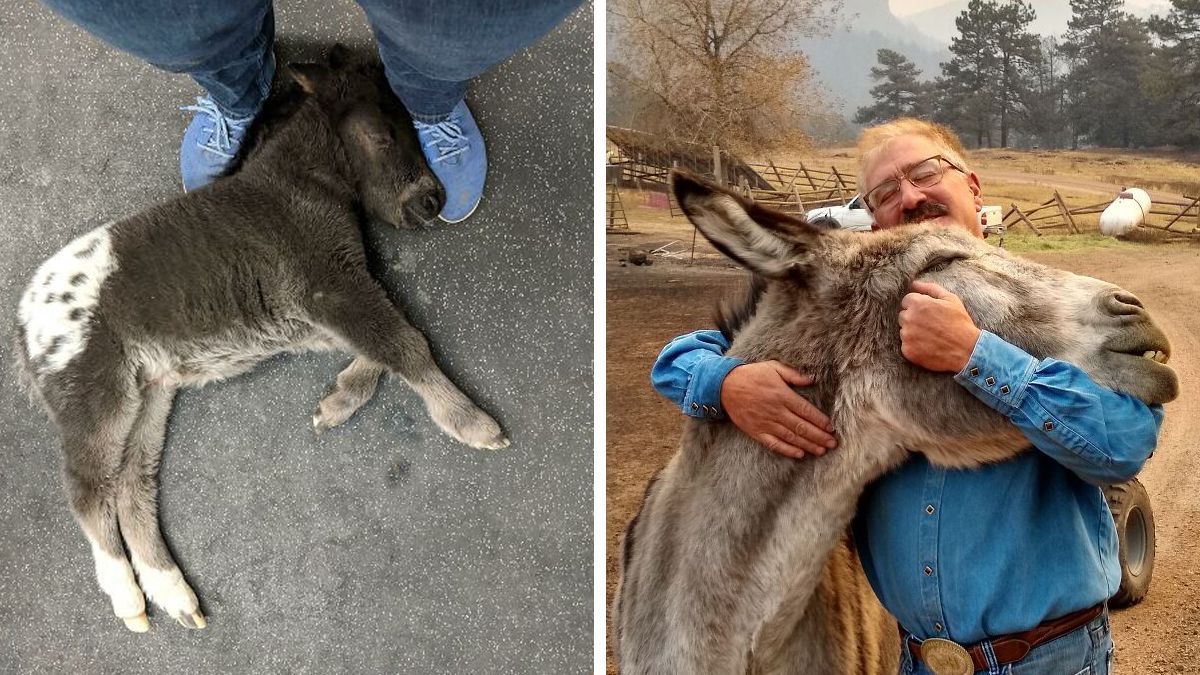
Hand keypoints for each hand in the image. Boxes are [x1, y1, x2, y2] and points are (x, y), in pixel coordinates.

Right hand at [720, 361, 836, 458]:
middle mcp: (776, 411)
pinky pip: (774, 444)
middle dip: (819, 436)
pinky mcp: (756, 431)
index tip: (831, 428)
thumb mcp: (773, 367)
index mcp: (782, 395)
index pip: (806, 411)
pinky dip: (787, 450)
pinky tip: (799, 454)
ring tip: (822, 450)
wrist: (725, 386)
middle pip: (802, 427)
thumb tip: (812, 380)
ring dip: (808, 445)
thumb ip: (793, 374)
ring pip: (791, 437)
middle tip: (833, 443)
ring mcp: (766, 423)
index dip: (820, 421)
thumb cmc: (751, 375)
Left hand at [899, 280, 981, 371]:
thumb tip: (914, 283)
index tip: (929, 314)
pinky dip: (914, 347)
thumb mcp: (950, 299)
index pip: (906, 301)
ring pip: (904, 331)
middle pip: (903, 316)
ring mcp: (906, 335)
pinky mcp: (907, 350)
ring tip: (931, 337)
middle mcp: (909, 318)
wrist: (967, 349)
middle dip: (914, 319)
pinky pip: (906, 346)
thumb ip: (930, 288)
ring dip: (913, 333)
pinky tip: (928, 347)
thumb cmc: (960, 322)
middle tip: (931, 326)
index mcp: (917, 303)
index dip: (918, 306)